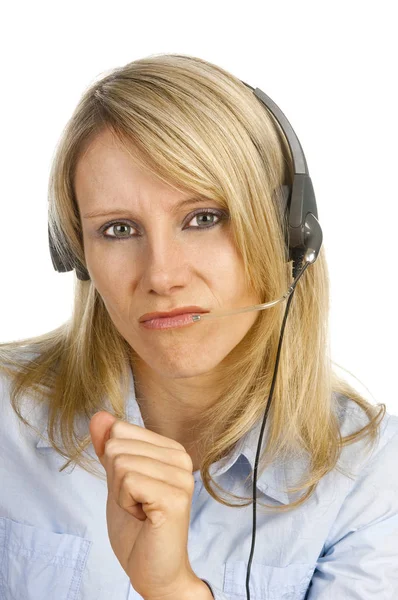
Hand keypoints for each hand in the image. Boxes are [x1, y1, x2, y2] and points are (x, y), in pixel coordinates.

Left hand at [89, 411, 200, 598]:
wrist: (154, 570)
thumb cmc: (137, 528)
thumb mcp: (116, 480)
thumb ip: (109, 447)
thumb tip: (98, 416)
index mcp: (170, 449)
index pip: (120, 430)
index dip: (113, 464)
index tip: (132, 489)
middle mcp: (181, 457)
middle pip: (118, 446)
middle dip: (115, 480)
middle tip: (136, 503)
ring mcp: (181, 476)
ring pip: (121, 463)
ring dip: (120, 494)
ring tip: (141, 511)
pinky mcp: (175, 497)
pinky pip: (128, 482)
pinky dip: (125, 504)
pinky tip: (144, 518)